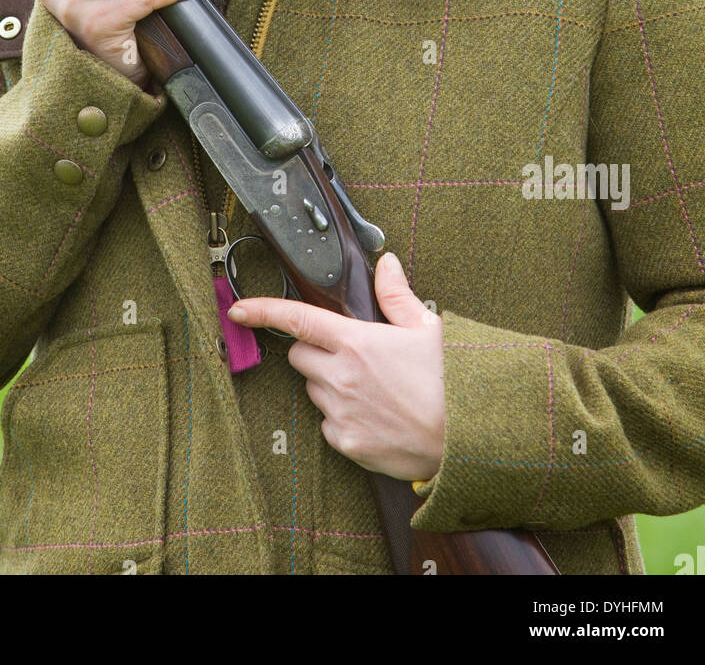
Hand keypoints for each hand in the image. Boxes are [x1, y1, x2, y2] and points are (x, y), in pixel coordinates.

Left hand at [228, 251, 445, 480]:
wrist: (465, 440)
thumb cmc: (450, 380)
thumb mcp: (427, 328)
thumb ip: (397, 294)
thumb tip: (386, 262)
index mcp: (356, 341)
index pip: (298, 319)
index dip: (263, 311)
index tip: (239, 310)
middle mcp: (340, 376)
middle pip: (299, 356)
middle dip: (313, 352)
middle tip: (348, 356)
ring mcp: (340, 411)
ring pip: (312, 389)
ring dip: (328, 384)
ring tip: (370, 388)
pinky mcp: (346, 442)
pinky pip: (327, 424)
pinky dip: (340, 417)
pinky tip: (372, 414)